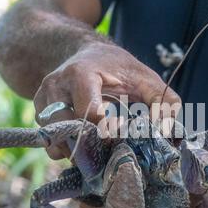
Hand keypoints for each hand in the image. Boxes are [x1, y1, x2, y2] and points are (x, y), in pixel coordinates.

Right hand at [33, 42, 180, 207]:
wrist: (86, 54)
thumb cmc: (118, 68)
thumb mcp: (145, 77)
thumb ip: (164, 100)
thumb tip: (168, 131)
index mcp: (82, 74)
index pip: (89, 113)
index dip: (107, 133)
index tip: (121, 139)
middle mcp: (55, 86)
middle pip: (67, 130)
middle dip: (90, 146)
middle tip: (109, 152)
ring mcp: (43, 99)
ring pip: (55, 139)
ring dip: (77, 151)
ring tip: (98, 151)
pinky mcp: (39, 111)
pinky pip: (50, 141)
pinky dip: (67, 150)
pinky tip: (85, 146)